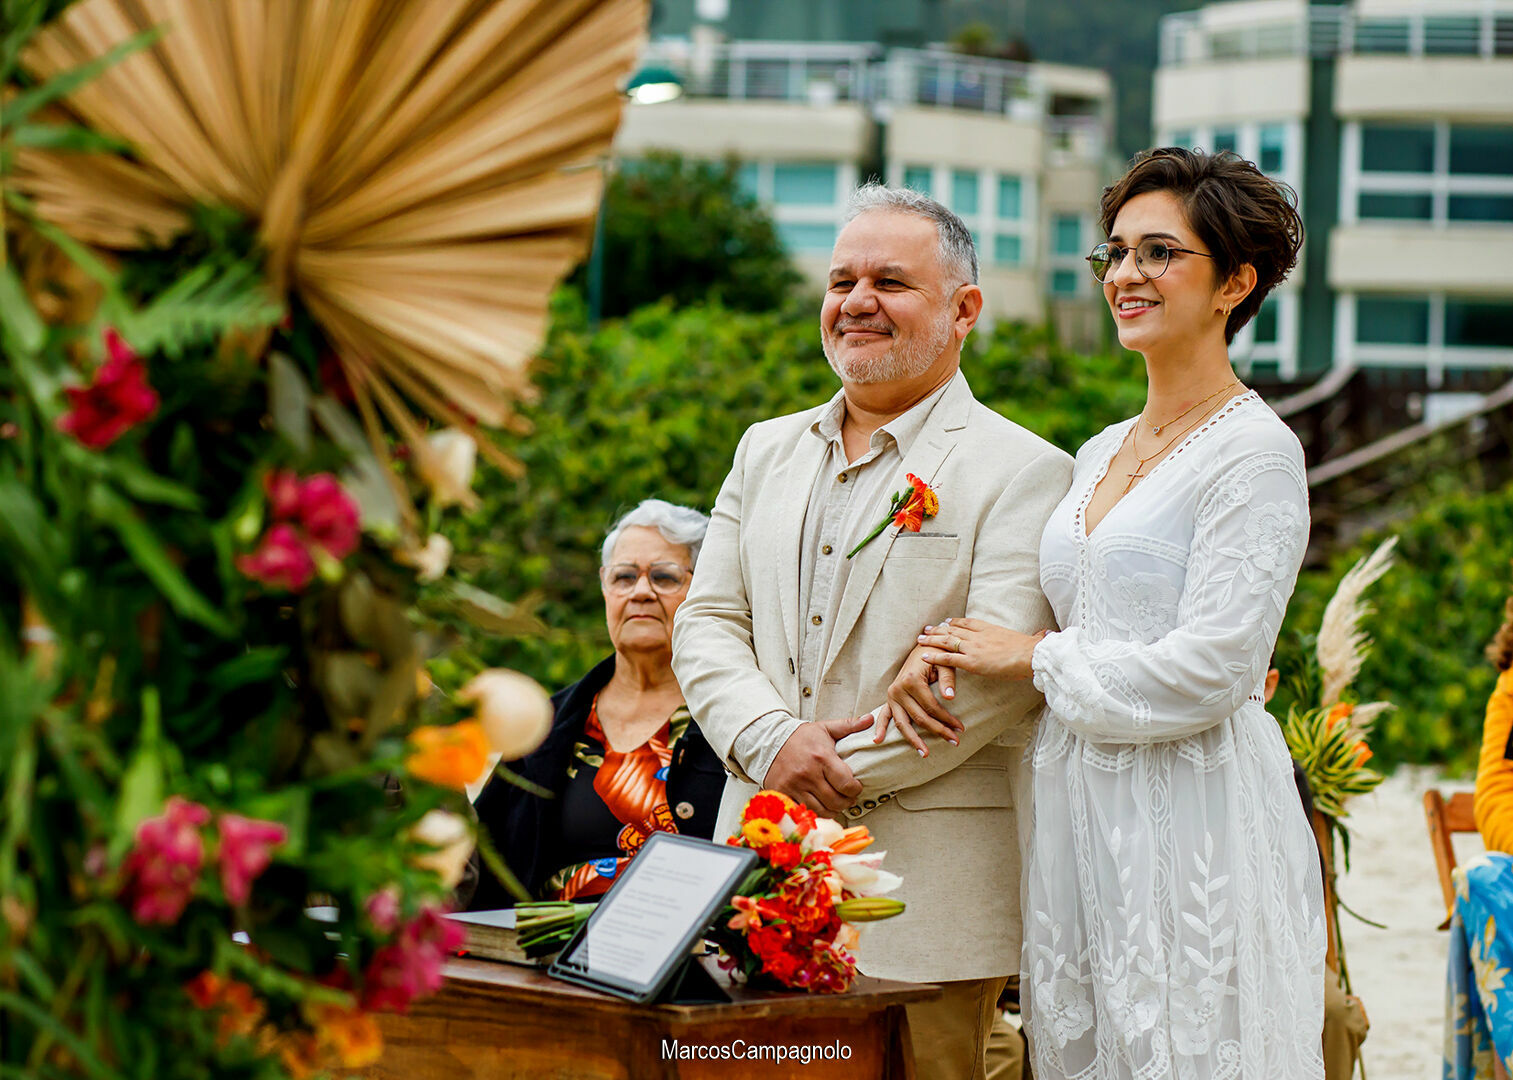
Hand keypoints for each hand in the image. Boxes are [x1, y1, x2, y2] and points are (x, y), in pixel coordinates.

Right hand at [763, 716, 872, 814]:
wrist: (769, 740)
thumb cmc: (800, 737)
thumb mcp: (825, 728)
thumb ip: (849, 725)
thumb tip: (870, 719)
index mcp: (821, 757)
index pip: (846, 784)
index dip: (855, 789)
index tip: (856, 787)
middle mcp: (808, 774)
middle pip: (835, 801)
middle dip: (847, 802)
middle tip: (848, 797)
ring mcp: (794, 786)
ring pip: (821, 810)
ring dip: (833, 810)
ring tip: (836, 803)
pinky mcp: (783, 794)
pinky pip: (804, 811)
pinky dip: (815, 812)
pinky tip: (820, 805)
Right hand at [870, 643, 963, 757]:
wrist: (923, 646)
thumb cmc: (936, 654)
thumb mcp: (945, 663)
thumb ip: (947, 680)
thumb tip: (950, 697)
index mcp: (912, 680)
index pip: (932, 707)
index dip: (947, 719)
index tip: (961, 728)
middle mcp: (898, 689)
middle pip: (919, 718)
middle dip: (938, 731)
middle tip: (955, 741)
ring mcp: (892, 695)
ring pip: (903, 722)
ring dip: (914, 740)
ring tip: (926, 753)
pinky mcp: (890, 698)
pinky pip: (884, 715)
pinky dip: (881, 727)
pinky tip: (878, 740)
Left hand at [916, 617, 1047, 681]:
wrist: (1031, 655)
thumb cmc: (1033, 650)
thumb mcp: (1030, 639)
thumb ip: (1033, 636)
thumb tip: (1045, 633)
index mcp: (990, 628)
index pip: (968, 622)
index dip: (955, 622)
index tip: (946, 621)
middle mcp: (979, 635)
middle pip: (953, 629)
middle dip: (938, 629)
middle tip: (926, 629)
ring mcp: (974, 648)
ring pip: (947, 641)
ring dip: (931, 640)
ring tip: (920, 639)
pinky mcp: (972, 662)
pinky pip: (948, 658)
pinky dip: (935, 656)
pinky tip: (924, 656)